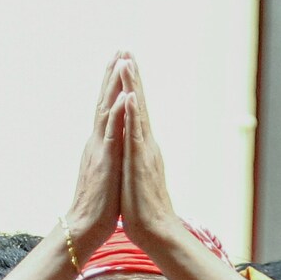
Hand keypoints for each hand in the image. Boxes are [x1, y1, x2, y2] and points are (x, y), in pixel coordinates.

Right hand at [63, 56, 126, 254]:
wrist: (83, 228)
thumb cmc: (97, 207)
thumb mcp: (105, 174)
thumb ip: (106, 156)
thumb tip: (110, 145)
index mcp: (99, 146)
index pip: (105, 109)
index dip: (112, 86)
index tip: (120, 63)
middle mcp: (96, 142)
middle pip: (103, 101)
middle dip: (112, 75)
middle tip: (120, 49)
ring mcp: (99, 150)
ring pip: (106, 110)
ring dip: (114, 85)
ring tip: (121, 61)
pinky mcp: (104, 162)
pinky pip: (111, 133)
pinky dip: (117, 113)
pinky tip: (122, 97)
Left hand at [115, 55, 178, 257]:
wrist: (156, 230)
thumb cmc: (143, 207)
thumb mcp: (135, 174)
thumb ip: (135, 157)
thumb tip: (133, 145)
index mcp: (141, 146)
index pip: (134, 110)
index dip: (130, 88)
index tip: (124, 64)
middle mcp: (145, 143)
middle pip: (138, 103)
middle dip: (132, 76)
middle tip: (126, 49)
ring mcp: (143, 151)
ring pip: (137, 112)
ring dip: (133, 86)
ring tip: (127, 62)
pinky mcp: (140, 163)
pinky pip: (135, 134)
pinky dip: (132, 114)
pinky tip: (130, 98)